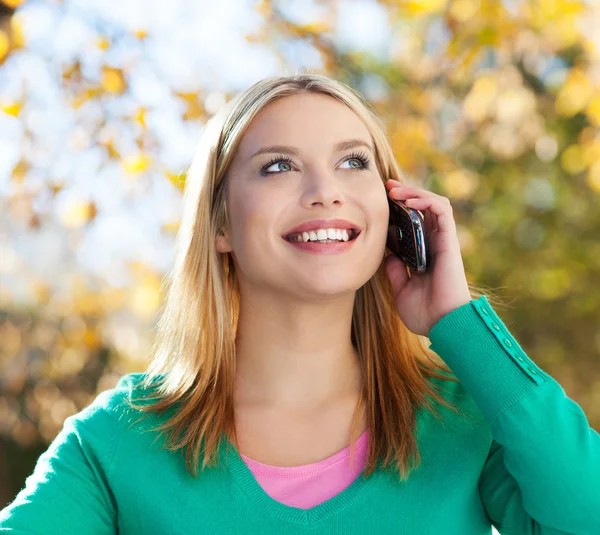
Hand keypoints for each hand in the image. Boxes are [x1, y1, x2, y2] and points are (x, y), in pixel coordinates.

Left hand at [384, 179, 472, 336]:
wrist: (442, 325)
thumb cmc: (425, 313)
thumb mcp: (402, 290)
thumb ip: (396, 271)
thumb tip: (388, 255)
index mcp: (424, 255)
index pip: (414, 223)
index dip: (400, 210)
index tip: (382, 202)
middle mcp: (435, 245)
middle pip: (423, 209)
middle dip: (405, 194)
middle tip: (386, 186)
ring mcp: (443, 241)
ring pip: (433, 204)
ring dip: (414, 193)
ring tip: (394, 190)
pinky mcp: (449, 241)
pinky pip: (441, 211)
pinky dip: (426, 201)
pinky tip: (408, 200)